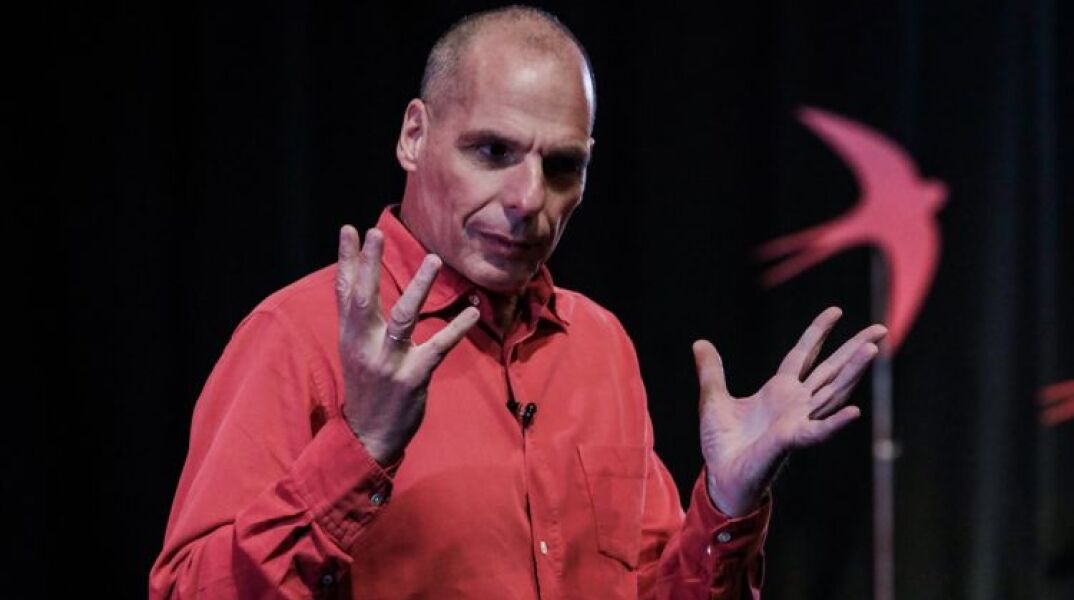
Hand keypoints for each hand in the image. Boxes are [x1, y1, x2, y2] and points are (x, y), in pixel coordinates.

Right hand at [336, 225, 479, 464]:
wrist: (368, 437)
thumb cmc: (367, 389)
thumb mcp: (355, 353)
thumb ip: (360, 322)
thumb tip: (360, 287)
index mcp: (350, 337)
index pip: (344, 292)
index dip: (346, 260)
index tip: (348, 230)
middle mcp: (364, 345)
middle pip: (365, 298)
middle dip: (369, 264)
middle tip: (375, 232)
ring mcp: (388, 361)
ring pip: (402, 317)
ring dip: (419, 287)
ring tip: (433, 259)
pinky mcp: (412, 377)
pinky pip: (438, 347)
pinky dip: (456, 327)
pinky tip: (472, 311)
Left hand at [692, 307, 886, 515]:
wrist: (721, 476)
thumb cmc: (723, 444)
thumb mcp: (712, 399)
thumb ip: (711, 371)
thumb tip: (699, 343)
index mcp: (779, 390)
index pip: (804, 354)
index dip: (818, 332)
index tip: (836, 311)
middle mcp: (796, 403)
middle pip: (831, 370)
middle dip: (854, 349)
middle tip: (879, 329)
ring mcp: (798, 421)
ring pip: (832, 392)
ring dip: (853, 373)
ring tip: (872, 351)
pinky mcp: (792, 441)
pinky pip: (818, 431)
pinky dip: (835, 423)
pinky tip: (854, 412)